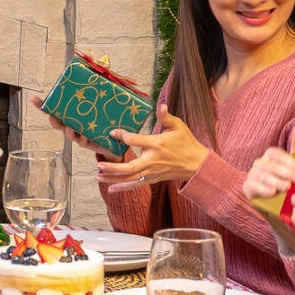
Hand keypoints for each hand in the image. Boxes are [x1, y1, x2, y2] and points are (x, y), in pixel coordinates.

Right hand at [28, 93, 123, 161]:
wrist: (115, 138)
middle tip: (53, 116)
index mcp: (71, 114)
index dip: (41, 105)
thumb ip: (99, 86)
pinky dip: (83, 138)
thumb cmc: (105, 118)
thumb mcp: (102, 100)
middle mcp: (72, 125)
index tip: (33, 98)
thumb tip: (100, 66)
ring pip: (68, 134)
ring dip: (69, 130)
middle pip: (56, 124)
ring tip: (72, 126)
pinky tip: (86, 135)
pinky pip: (82, 142)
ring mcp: (79, 134)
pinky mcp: (89, 142)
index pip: (53, 109)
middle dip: (53, 120)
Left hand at [96, 104, 210, 188]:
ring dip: (113, 179)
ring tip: (98, 177)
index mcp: (157, 144)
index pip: (135, 140)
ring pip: (130, 178)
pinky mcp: (153, 179)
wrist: (196, 164)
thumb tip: (162, 105)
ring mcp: (152, 172)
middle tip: (99, 165)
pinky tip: (110, 189)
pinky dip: (123, 188)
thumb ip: (166, 116)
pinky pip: (136, 185)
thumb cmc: (186, 142)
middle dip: (113, 168)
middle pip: (130, 167)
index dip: (122, 136)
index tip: (112, 132)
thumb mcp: (178, 126)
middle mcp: (153, 160)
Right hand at [243, 123, 294, 199]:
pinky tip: (272, 193)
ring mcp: (252, 175)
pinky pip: (253, 186)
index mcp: (270, 155)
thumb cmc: (287, 180)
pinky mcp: (247, 187)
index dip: (288, 161)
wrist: (277, 203)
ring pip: (263, 175)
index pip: (277, 154)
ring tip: (286, 187)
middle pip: (271, 165)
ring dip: (275, 181)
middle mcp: (259, 163)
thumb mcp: (294, 164)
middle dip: (285, 172)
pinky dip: (263, 189)